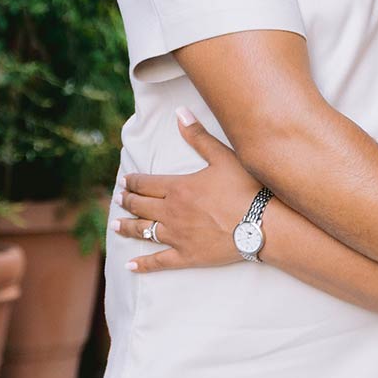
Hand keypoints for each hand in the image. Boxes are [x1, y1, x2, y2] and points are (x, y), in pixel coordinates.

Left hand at [114, 111, 260, 273]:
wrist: (261, 225)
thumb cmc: (245, 188)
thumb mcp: (223, 157)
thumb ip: (198, 136)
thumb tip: (180, 112)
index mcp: (178, 188)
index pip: (146, 183)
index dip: (132, 181)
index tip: (123, 181)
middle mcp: (171, 212)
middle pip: (141, 206)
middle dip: (127, 201)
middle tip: (118, 198)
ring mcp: (177, 236)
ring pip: (144, 231)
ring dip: (127, 227)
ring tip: (115, 225)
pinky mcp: (186, 256)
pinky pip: (158, 261)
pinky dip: (142, 264)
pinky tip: (130, 266)